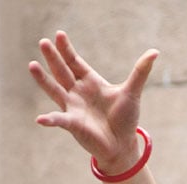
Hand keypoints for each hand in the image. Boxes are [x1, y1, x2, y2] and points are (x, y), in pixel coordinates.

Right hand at [28, 31, 157, 173]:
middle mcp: (78, 92)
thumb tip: (155, 52)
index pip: (75, 62)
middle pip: (62, 71)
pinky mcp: (73, 124)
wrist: (122, 144)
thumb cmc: (125, 118)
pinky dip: (51, 120)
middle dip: (53, 57)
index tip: (60, 35)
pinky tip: (40, 119)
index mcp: (91, 82)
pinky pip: (60, 121)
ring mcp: (73, 108)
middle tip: (43, 42)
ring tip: (31, 65)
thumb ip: (140, 71)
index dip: (67, 50)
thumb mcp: (132, 92)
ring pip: (54, 90)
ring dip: (43, 79)